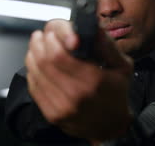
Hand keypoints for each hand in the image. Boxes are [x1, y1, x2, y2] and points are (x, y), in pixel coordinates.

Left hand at [25, 19, 133, 141]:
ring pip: (35, 72)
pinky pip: (33, 86)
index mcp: (92, 81)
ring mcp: (60, 106)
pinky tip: (37, 64)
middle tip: (43, 35)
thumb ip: (107, 45)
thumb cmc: (116, 94)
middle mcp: (74, 95)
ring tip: (38, 46)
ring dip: (33, 54)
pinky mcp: (51, 114)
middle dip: (40, 43)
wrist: (110, 127)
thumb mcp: (122, 67)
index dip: (52, 39)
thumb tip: (92, 28)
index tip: (54, 33)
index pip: (59, 55)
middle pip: (43, 61)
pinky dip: (32, 71)